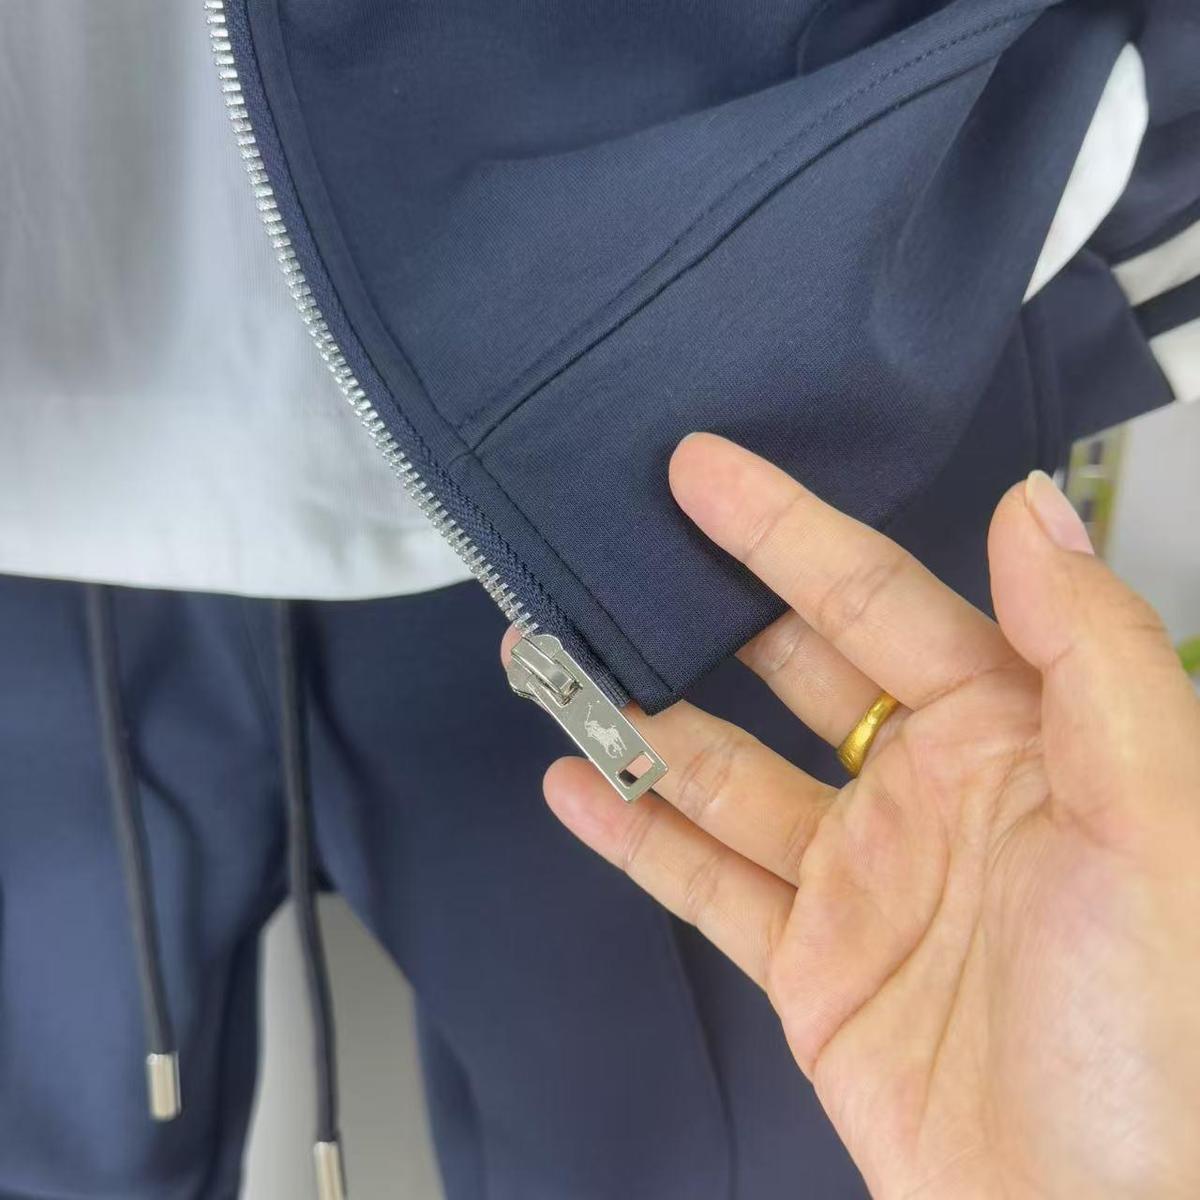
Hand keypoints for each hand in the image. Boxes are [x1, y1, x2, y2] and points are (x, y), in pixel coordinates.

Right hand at [526, 435, 1199, 1199]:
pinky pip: (707, 880)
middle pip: (787, 669)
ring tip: (553, 666)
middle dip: (697, 609)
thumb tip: (1026, 509)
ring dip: (639, 721)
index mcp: (1014, 734)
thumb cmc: (1161, 1041)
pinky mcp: (813, 962)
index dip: (787, 529)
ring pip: (726, 771)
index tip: (702, 471)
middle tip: (610, 552)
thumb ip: (1093, 653)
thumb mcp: (1158, 821)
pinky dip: (636, 835)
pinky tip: (576, 787)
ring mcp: (862, 876)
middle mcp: (929, 789)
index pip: (879, 597)